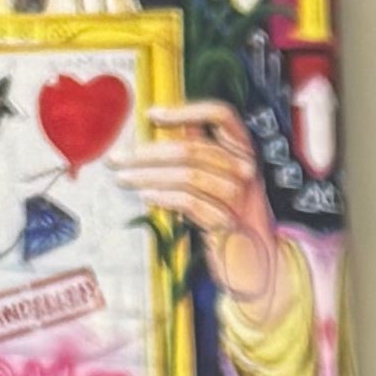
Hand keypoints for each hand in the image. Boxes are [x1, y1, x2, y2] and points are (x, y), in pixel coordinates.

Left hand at [103, 99, 283, 318]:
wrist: (258, 266)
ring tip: (123, 178)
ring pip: (187, 175)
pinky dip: (164, 197)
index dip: (186, 110)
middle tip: (116, 158)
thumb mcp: (221, 177)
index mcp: (244, 151)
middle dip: (147, 152)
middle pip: (192, 148)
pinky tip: (146, 196)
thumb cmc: (231, 217)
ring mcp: (240, 198)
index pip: (221, 115)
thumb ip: (200, 150)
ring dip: (147, 176)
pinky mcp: (229, 224)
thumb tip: (157, 124)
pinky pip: (190, 202)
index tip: (151, 116)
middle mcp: (246, 171)